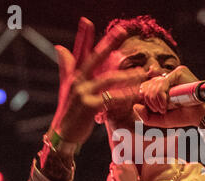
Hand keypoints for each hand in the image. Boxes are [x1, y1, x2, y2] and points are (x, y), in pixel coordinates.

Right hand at [50, 17, 146, 143]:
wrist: (62, 134)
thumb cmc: (68, 112)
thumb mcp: (66, 87)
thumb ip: (66, 67)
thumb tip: (60, 46)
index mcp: (74, 75)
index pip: (79, 52)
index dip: (83, 37)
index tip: (86, 21)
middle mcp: (77, 81)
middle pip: (94, 58)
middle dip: (108, 44)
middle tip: (121, 31)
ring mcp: (82, 93)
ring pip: (109, 79)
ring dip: (128, 75)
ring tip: (144, 72)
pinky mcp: (90, 106)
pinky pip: (112, 98)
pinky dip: (126, 96)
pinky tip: (137, 94)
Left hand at [134, 65, 204, 127]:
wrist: (200, 115)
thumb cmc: (182, 116)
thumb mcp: (160, 120)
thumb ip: (145, 116)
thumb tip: (135, 105)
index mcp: (161, 86)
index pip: (144, 87)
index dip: (145, 99)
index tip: (155, 110)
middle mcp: (166, 78)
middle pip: (146, 85)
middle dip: (149, 101)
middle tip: (160, 110)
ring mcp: (172, 74)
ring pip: (152, 84)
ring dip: (155, 100)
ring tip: (164, 109)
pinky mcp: (179, 72)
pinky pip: (162, 82)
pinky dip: (161, 96)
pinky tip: (166, 104)